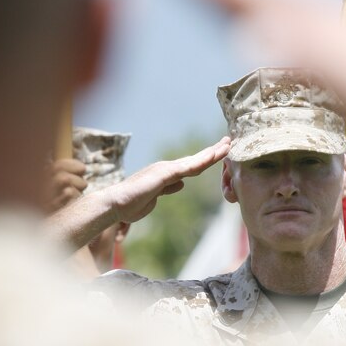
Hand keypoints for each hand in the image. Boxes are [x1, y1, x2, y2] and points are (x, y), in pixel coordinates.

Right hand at [44, 137, 230, 251]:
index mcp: (167, 174)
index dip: (207, 159)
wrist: (116, 204)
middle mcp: (168, 168)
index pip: (192, 166)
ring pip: (195, 161)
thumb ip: (169, 188)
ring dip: (212, 153)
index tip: (220, 152)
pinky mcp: (164, 174)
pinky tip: (213, 156)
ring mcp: (166, 169)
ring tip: (227, 145)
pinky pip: (187, 167)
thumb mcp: (156, 196)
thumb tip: (181, 184)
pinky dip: (201, 161)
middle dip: (214, 151)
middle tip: (229, 141)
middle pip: (196, 159)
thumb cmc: (132, 203)